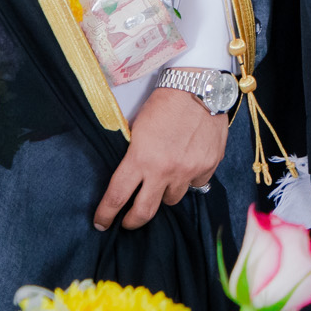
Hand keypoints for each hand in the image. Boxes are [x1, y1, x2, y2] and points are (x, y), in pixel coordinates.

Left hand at [93, 87, 231, 230]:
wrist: (200, 88)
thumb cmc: (165, 103)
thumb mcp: (138, 128)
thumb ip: (134, 155)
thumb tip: (128, 177)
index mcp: (141, 158)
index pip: (117, 197)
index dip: (105, 214)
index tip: (101, 222)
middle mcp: (165, 169)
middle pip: (144, 212)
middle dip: (132, 221)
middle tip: (128, 222)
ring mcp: (189, 170)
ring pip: (172, 199)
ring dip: (164, 194)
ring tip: (163, 181)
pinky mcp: (208, 166)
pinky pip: (196, 184)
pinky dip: (189, 179)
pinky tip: (187, 165)